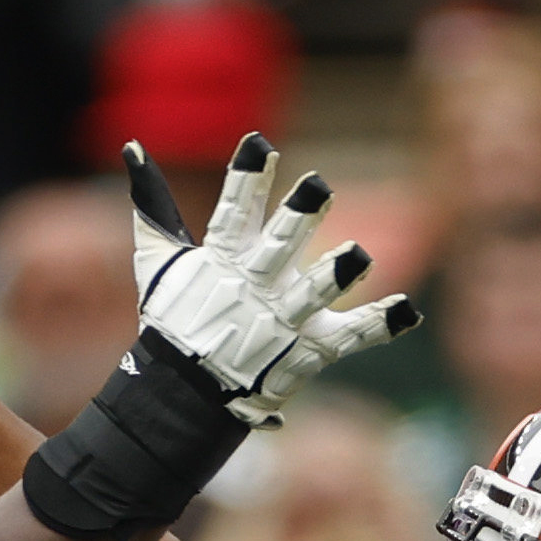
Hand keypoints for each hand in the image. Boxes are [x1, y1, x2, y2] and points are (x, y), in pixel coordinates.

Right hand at [127, 134, 413, 427]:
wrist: (183, 394)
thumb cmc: (175, 320)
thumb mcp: (157, 262)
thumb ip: (152, 205)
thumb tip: (132, 148)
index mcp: (221, 261)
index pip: (232, 213)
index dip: (246, 179)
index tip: (260, 145)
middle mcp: (255, 287)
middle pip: (278, 247)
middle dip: (297, 218)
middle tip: (318, 186)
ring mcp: (283, 320)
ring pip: (312, 293)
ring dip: (333, 275)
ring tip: (356, 256)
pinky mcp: (309, 349)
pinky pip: (350, 336)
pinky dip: (380, 325)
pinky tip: (409, 311)